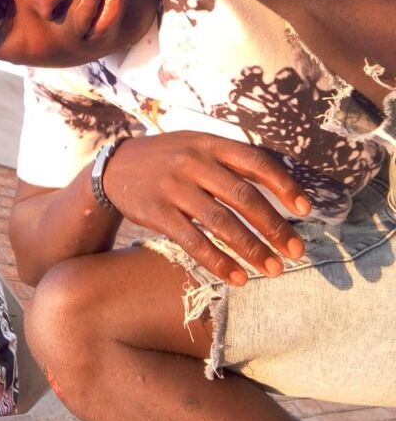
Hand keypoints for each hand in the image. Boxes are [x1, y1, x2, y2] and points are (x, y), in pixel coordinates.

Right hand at [103, 132, 310, 285]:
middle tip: (295, 251)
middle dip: (274, 227)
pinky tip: (237, 277)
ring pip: (220, 222)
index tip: (305, 210)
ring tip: (272, 270)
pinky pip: (193, 241)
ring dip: (251, 249)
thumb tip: (282, 188)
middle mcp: (193, 162)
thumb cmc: (169, 159)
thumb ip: (232, 161)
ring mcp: (174, 187)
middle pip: (242, 196)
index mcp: (210, 143)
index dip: (284, 186)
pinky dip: (218, 262)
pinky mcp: (158, 212)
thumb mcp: (198, 146)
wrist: (115, 167)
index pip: (255, 162)